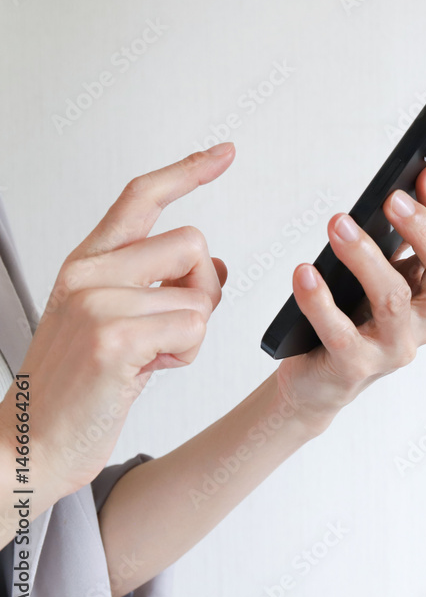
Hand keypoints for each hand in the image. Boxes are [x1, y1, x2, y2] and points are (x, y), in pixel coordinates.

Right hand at [1, 144, 233, 501]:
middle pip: (193, 244)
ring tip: (148, 357)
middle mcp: (88, 273)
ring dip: (190, 335)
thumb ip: (160, 287)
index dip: (187, 171)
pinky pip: (193, 330)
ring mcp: (97, 303)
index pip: (141, 197)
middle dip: (202, 290)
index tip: (223, 153)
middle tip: (171, 328)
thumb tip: (216, 265)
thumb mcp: (115, 321)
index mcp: (87, 263)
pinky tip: (146, 371)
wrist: (30, 443)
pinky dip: (185, 356)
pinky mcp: (113, 339)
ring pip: (199, 297)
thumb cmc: (79, 385)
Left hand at [275, 165, 425, 432]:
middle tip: (392, 198)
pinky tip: (304, 273)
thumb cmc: (352, 318)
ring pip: (394, 300)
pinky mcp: (355, 367)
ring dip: (366, 257)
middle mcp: (425, 321)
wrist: (317, 381)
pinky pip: (341, 333)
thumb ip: (411, 236)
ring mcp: (393, 348)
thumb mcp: (386, 273)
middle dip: (425, 232)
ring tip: (338, 224)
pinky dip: (320, 301)